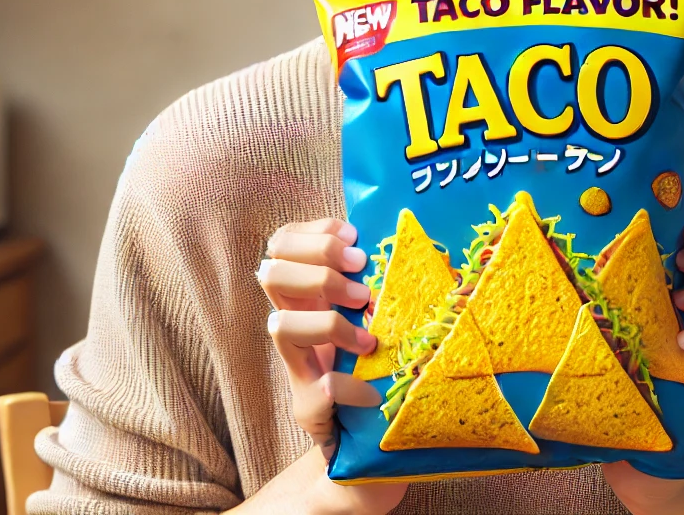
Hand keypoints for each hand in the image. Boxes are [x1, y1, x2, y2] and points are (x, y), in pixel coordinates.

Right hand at [254, 217, 406, 514]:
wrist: (368, 451)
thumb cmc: (382, 373)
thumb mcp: (379, 320)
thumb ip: (380, 286)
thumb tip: (414, 237)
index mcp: (309, 297)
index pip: (281, 245)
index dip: (311, 233)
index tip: (353, 235)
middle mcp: (295, 328)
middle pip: (270, 273)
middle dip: (319, 267)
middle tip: (363, 285)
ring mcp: (298, 370)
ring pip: (279, 325)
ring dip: (329, 323)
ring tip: (368, 339)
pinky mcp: (309, 411)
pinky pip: (319, 389)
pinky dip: (350, 388)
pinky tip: (374, 393)